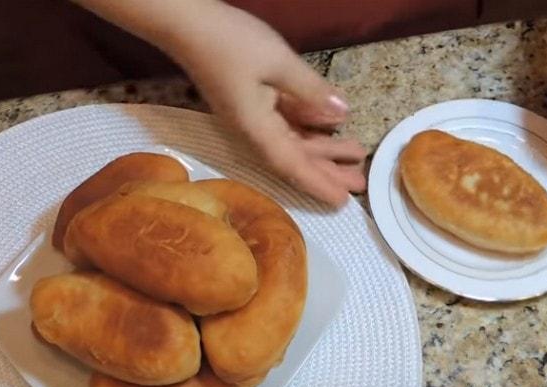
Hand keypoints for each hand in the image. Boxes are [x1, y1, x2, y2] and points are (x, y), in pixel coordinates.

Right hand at [165, 3, 366, 206]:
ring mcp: (251, 116)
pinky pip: (284, 123)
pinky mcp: (251, 102)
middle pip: (294, 158)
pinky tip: (329, 125)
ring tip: (353, 155)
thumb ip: (311, 90)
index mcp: (257, 129)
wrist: (187, 25)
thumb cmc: (230, 42)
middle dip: (327, 170)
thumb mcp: (278, 62)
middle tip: (359, 183)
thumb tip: (342, 113)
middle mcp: (253, 130)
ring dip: (322, 149)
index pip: (292, 165)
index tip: (342, 200)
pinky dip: (307, 127)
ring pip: (292, 141)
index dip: (318, 183)